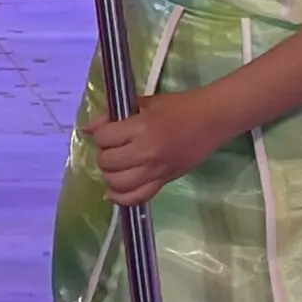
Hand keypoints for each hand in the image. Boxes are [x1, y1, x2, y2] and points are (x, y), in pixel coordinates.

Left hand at [81, 89, 227, 207]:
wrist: (211, 120)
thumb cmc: (180, 106)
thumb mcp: (146, 103)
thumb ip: (115, 115)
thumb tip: (89, 129)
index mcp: (141, 127)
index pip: (104, 138)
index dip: (100, 133)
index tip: (107, 129)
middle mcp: (146, 152)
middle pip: (108, 162)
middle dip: (104, 154)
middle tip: (111, 147)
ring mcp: (155, 171)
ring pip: (118, 184)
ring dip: (110, 176)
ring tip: (114, 166)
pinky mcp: (164, 182)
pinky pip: (137, 198)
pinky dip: (121, 198)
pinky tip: (113, 193)